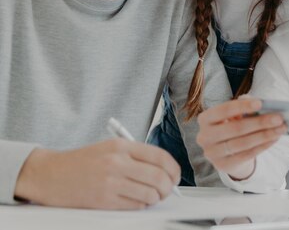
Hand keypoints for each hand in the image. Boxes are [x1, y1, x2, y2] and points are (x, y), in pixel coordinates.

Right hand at [13, 139, 180, 209]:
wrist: (50, 174)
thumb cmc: (82, 161)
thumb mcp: (110, 148)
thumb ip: (136, 156)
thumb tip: (164, 169)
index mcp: (122, 146)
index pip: (160, 157)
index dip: (174, 169)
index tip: (176, 176)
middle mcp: (117, 162)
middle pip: (159, 177)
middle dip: (168, 187)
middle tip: (167, 190)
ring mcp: (111, 182)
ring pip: (150, 193)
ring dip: (156, 198)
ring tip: (152, 196)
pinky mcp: (104, 200)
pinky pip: (135, 205)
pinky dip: (142, 205)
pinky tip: (137, 201)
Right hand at [196, 99, 286, 179]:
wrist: (225, 153)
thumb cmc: (231, 128)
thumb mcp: (232, 117)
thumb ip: (242, 109)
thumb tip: (259, 105)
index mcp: (205, 119)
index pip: (223, 110)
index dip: (242, 106)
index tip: (261, 103)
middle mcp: (204, 137)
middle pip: (235, 128)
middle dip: (259, 122)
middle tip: (279, 118)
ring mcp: (212, 153)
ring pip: (243, 143)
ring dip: (265, 135)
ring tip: (280, 129)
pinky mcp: (223, 166)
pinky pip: (247, 155)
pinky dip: (263, 146)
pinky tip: (274, 139)